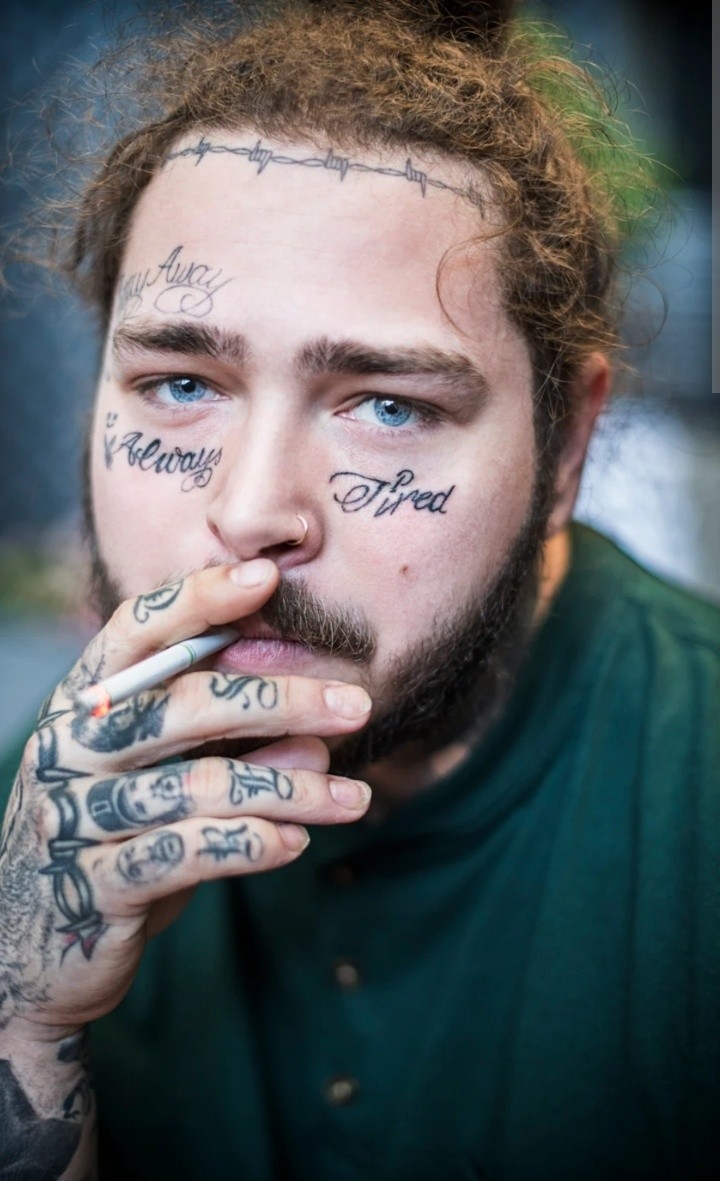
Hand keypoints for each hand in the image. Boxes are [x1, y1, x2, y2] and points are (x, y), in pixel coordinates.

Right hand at [0, 559, 371, 1041]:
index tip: (267, 577)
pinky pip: (181, 854)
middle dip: (279, 700)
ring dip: (289, 790)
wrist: (40, 945)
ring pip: (196, 786)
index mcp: (84, 703)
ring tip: (354, 798)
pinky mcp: (92, 886)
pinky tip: (296, 843)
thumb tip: (317, 740)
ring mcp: (72, 817)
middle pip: (181, 705)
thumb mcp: (170, 778)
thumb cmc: (119, 834)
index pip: (135, 632)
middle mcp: (69, 749)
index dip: (198, 600)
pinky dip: (248, 844)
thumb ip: (231, 748)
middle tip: (357, 705)